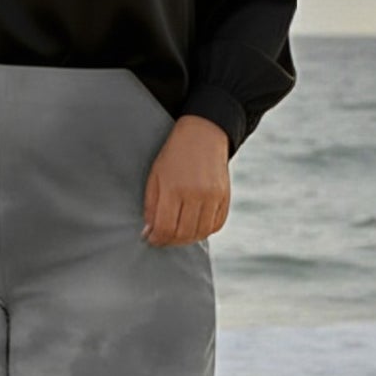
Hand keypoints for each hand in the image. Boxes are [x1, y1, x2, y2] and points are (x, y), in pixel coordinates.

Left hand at [142, 115, 228, 244]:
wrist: (203, 135)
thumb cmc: (173, 156)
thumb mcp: (155, 176)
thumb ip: (151, 206)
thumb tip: (150, 233)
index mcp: (174, 188)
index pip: (165, 227)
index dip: (156, 239)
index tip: (151, 239)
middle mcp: (196, 194)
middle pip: (183, 234)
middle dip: (170, 241)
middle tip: (162, 238)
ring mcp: (213, 196)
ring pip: (200, 233)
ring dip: (187, 239)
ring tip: (177, 234)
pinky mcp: (225, 197)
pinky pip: (216, 225)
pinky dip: (204, 231)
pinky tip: (193, 226)